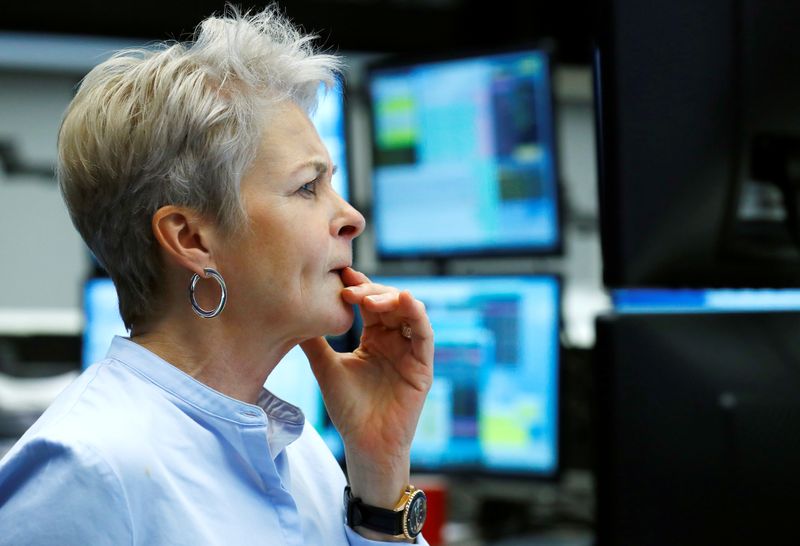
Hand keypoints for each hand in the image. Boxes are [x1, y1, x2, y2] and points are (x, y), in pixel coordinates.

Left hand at [300, 267, 433, 511]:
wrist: (365, 443)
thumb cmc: (348, 409)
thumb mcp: (326, 368)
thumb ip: (314, 342)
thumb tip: (291, 314)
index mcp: (374, 338)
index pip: (369, 303)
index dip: (359, 286)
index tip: (341, 274)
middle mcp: (394, 340)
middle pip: (389, 302)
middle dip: (371, 291)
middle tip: (349, 291)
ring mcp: (410, 351)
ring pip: (409, 311)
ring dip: (391, 299)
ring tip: (368, 299)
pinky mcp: (423, 365)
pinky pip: (425, 333)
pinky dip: (417, 314)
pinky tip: (404, 301)